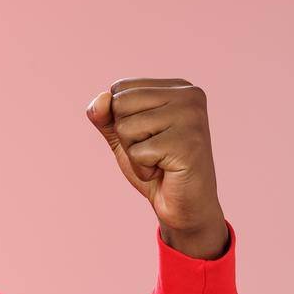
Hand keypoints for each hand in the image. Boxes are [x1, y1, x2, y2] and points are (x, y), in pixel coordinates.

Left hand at [86, 78, 227, 258]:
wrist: (183, 206)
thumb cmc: (155, 168)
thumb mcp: (124, 137)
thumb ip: (106, 116)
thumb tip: (100, 101)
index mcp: (177, 87)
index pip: (120, 88)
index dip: (121, 119)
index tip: (148, 136)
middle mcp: (189, 95)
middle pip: (121, 104)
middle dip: (126, 136)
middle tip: (153, 151)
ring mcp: (192, 117)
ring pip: (127, 127)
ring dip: (134, 154)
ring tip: (160, 161)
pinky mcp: (189, 142)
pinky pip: (139, 152)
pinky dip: (144, 169)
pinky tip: (165, 172)